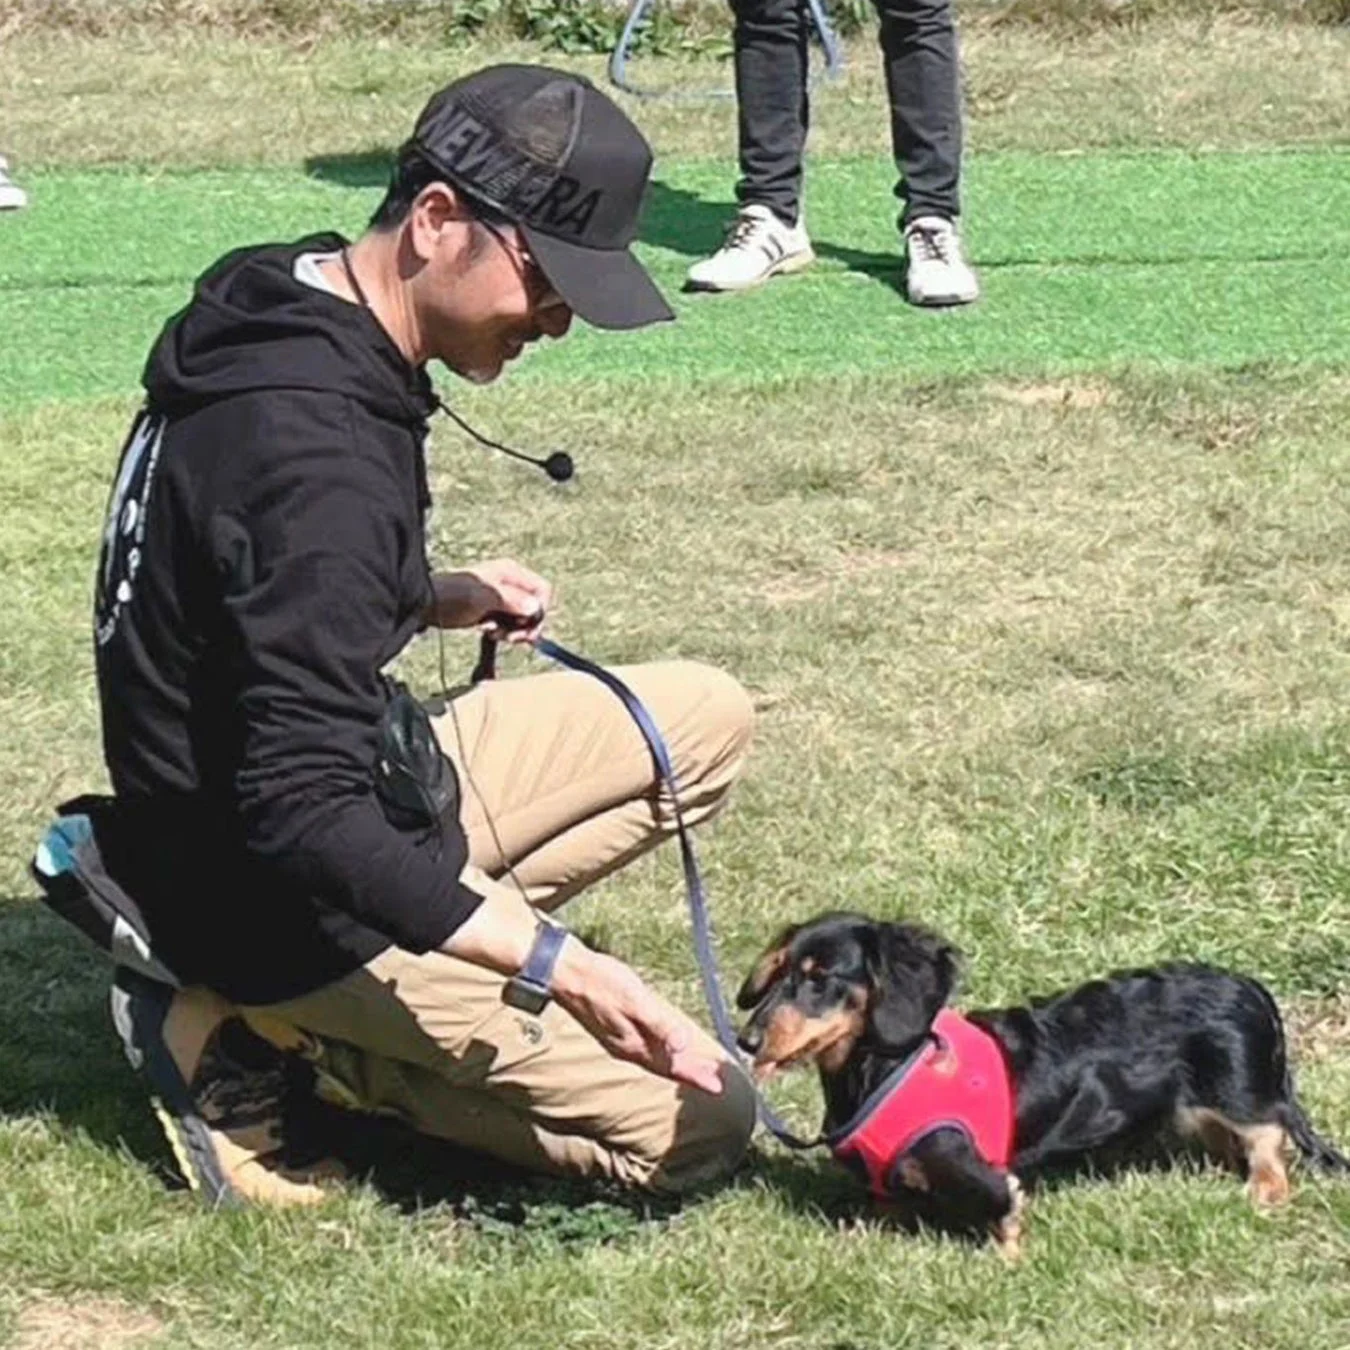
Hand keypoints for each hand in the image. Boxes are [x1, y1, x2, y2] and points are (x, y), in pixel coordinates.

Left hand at [427, 558, 550, 642]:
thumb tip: (536, 608)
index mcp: (511, 572)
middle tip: (511, 638)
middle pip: (534, 606)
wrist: (426, 603)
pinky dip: (502, 631)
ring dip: (513, 631)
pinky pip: (509, 623)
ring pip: (522, 618)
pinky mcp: (492, 610)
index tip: (527, 628)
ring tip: (494, 633)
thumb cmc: (451, 595)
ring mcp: (501, 596)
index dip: (539, 611)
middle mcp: (509, 582)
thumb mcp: (484, 597)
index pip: (542, 591)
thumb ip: (512, 601)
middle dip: (526, 625)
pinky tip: (488, 631)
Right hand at [550, 939, 724, 1094]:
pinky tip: (663, 1045)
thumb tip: (683, 1047)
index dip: (696, 1077)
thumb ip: (659, 1024)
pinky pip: (645, 1049)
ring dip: (676, 1064)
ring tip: (695, 1067)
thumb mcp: (635, 999)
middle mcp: (627, 1048)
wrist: (566, 972)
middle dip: (690, 1073)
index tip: (717, 1088)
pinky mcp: (614, 1028)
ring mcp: (619, 1039)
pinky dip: (661, 1051)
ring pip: (655, 1059)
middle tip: (713, 1081)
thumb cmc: (601, 982)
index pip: (672, 1067)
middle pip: (665, 1066)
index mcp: (634, 1044)